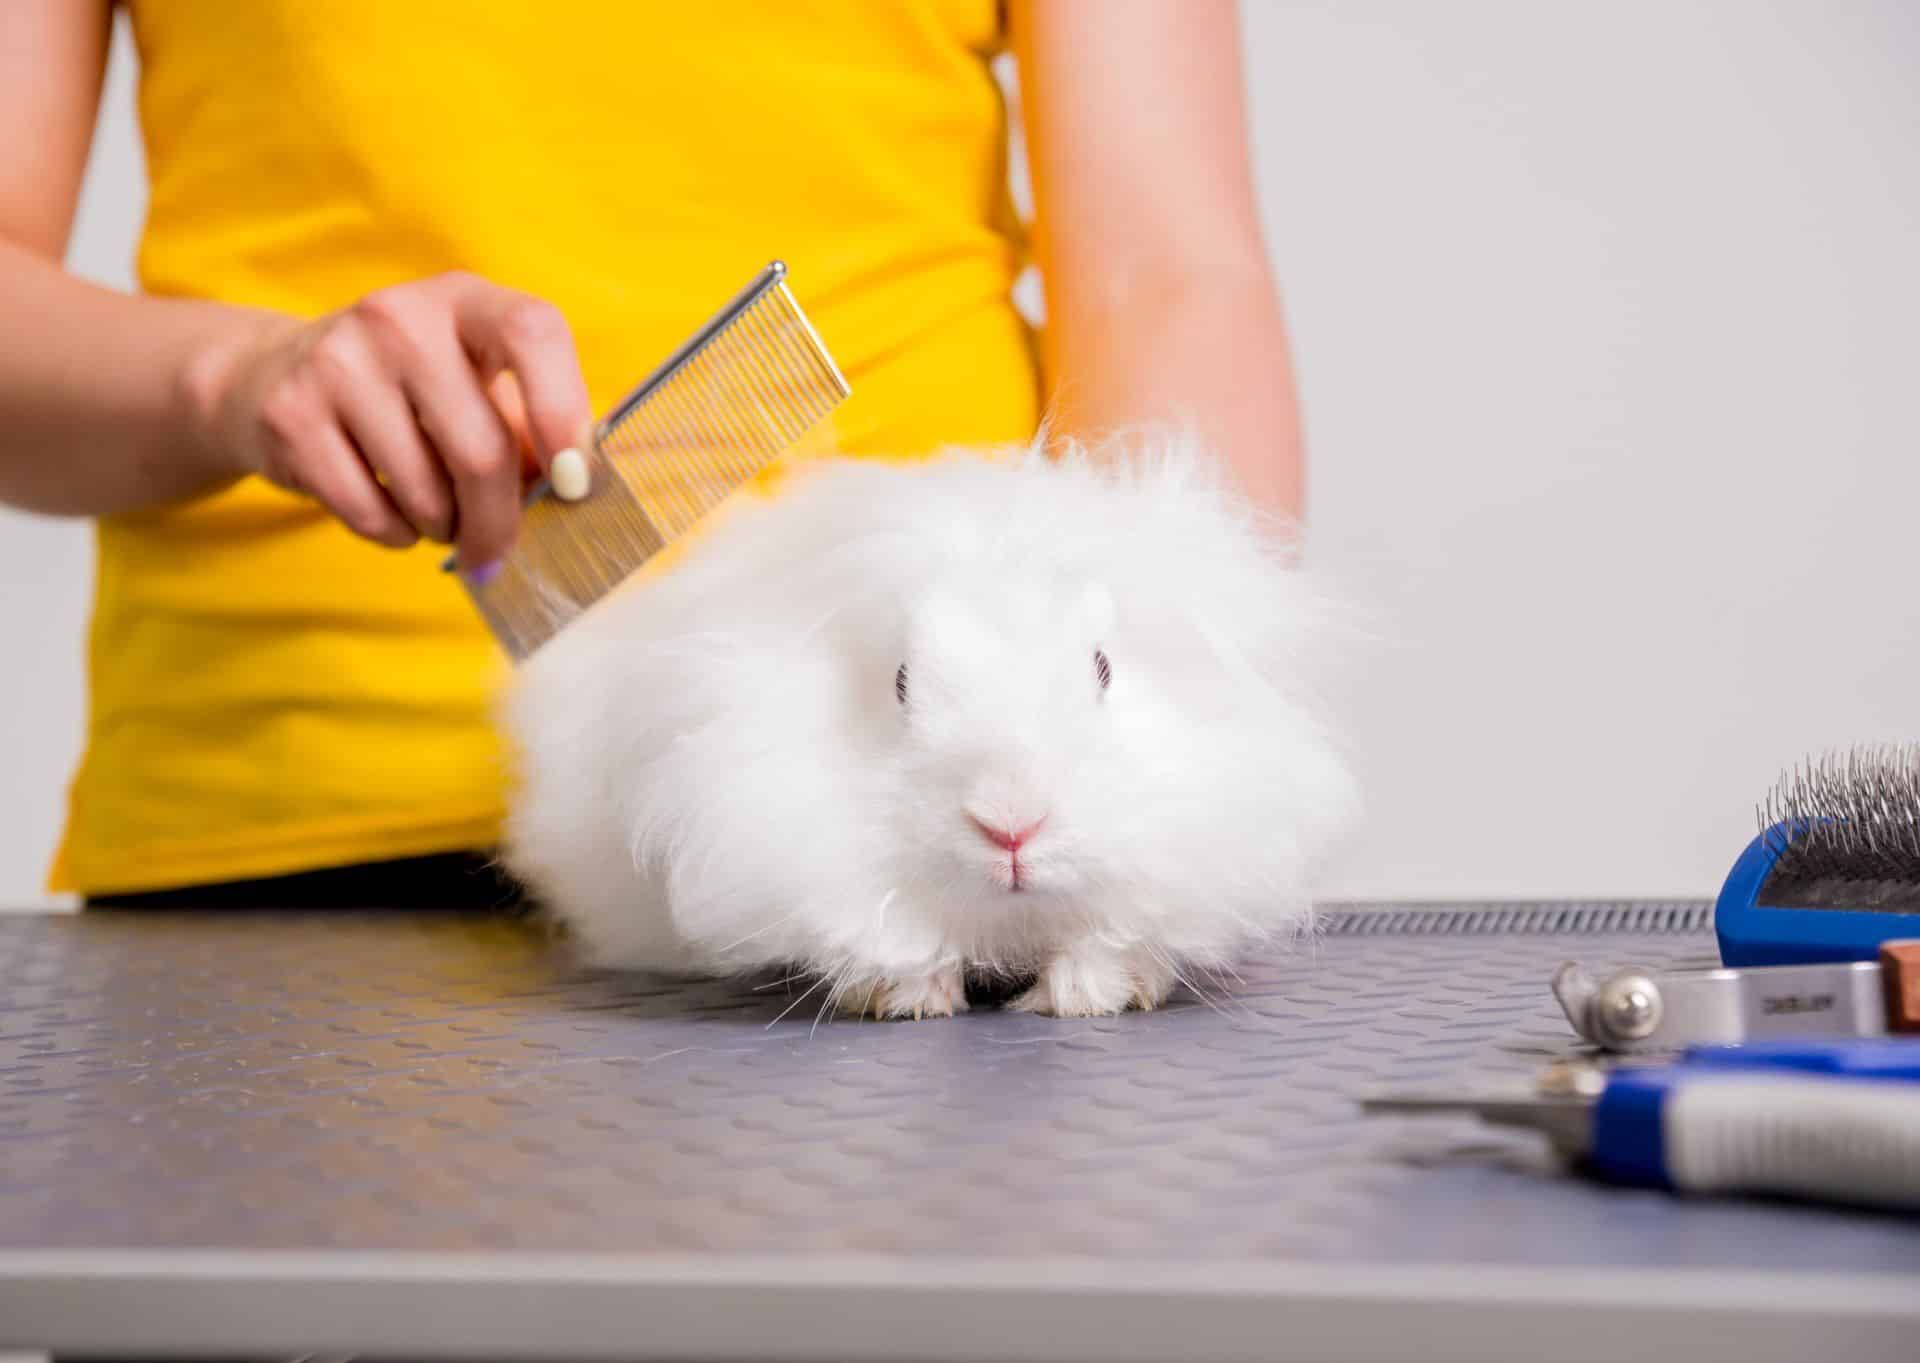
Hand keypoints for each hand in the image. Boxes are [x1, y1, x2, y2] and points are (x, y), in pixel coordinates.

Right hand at [185, 271, 592, 568]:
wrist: (272, 373)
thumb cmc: (408, 390)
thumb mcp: (473, 383)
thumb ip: (527, 430)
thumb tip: (570, 496)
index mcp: (464, 300)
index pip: (533, 332)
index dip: (563, 410)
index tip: (573, 480)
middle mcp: (399, 318)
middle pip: (480, 450)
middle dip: (497, 521)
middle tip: (496, 549)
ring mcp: (337, 361)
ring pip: (425, 494)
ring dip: (443, 528)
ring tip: (437, 515)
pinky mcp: (290, 414)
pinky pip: (370, 513)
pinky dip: (395, 535)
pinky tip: (392, 515)